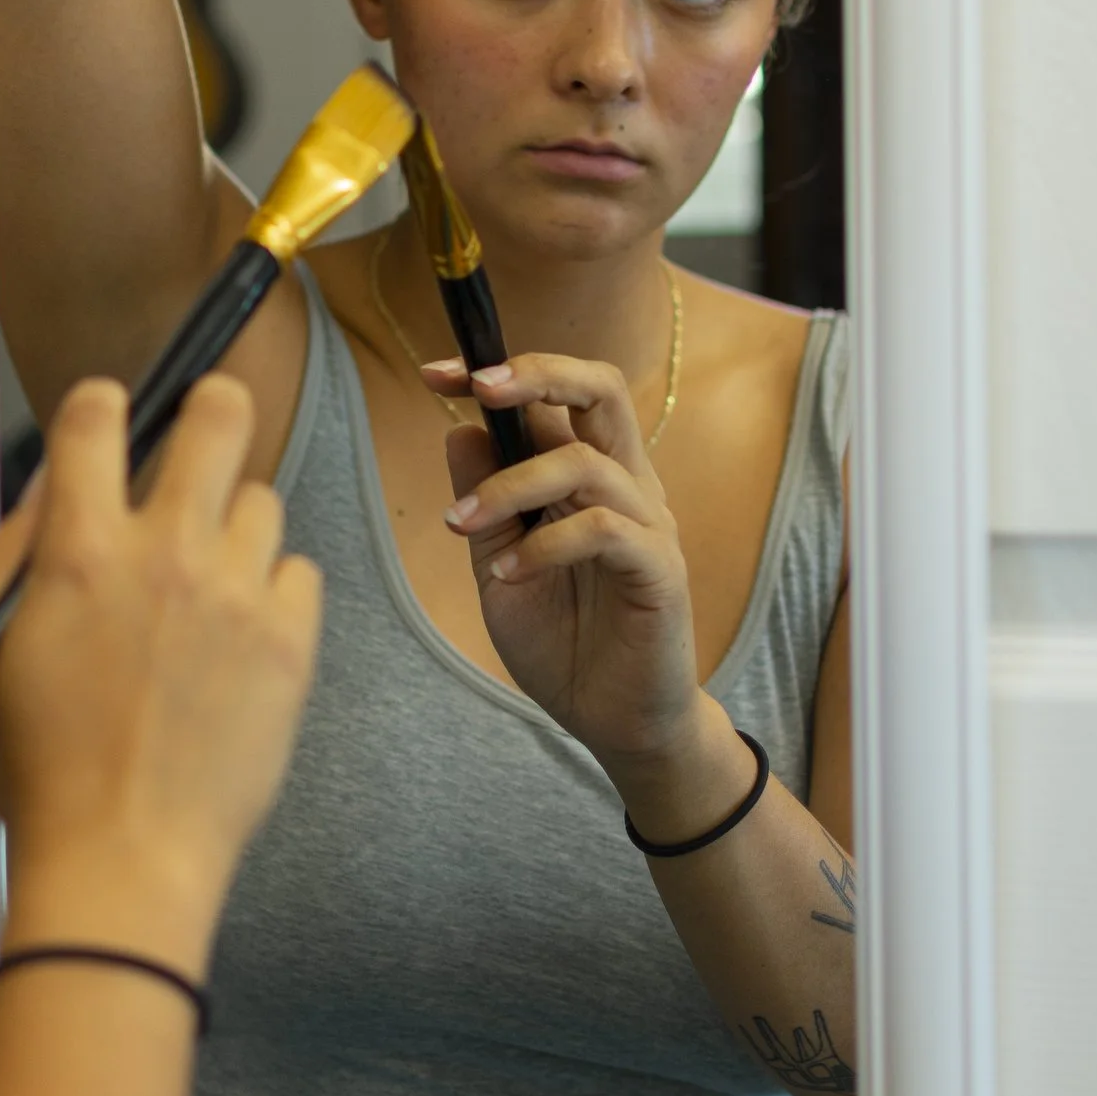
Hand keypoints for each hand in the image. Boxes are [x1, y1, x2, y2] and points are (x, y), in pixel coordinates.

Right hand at [0, 376, 321, 910]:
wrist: (122, 856)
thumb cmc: (48, 770)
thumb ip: (18, 549)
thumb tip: (58, 480)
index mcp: (79, 550)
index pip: (97, 414)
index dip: (102, 407)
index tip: (109, 422)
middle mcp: (165, 554)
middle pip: (219, 415)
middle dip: (211, 408)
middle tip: (202, 438)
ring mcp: (236, 594)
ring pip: (261, 500)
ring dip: (232, 528)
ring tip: (205, 588)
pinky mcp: (291, 640)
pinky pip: (299, 571)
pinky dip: (272, 592)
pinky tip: (239, 637)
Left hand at [425, 354, 703, 767]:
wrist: (615, 723)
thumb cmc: (564, 643)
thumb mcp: (501, 566)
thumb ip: (486, 502)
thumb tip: (459, 431)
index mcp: (593, 476)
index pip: (559, 399)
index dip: (502, 372)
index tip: (436, 372)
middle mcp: (629, 486)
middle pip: (603, 391)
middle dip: (538, 375)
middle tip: (479, 388)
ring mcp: (649, 525)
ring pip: (585, 464)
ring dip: (510, 485)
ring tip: (460, 525)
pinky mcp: (660, 570)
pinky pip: (602, 530)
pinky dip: (544, 545)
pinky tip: (506, 574)